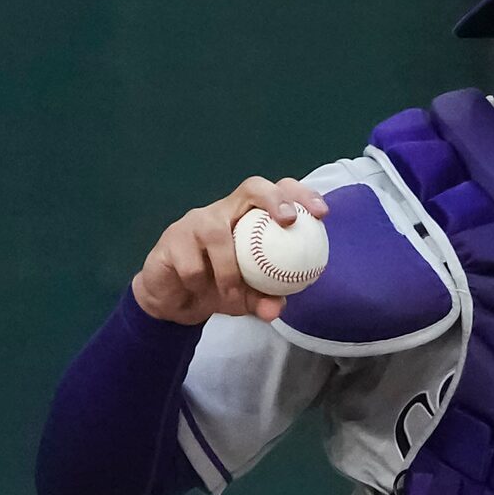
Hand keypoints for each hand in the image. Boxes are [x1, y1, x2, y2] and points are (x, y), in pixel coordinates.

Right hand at [132, 178, 328, 325]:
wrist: (171, 300)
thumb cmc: (215, 287)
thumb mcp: (244, 297)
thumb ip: (263, 299)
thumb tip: (277, 308)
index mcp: (247, 217)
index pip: (277, 191)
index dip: (300, 195)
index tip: (322, 214)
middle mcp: (223, 210)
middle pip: (252, 186)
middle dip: (274, 199)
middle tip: (288, 222)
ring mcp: (195, 221)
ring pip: (217, 233)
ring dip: (228, 272)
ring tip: (230, 296)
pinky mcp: (171, 239)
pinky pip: (192, 265)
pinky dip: (200, 285)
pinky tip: (196, 291)